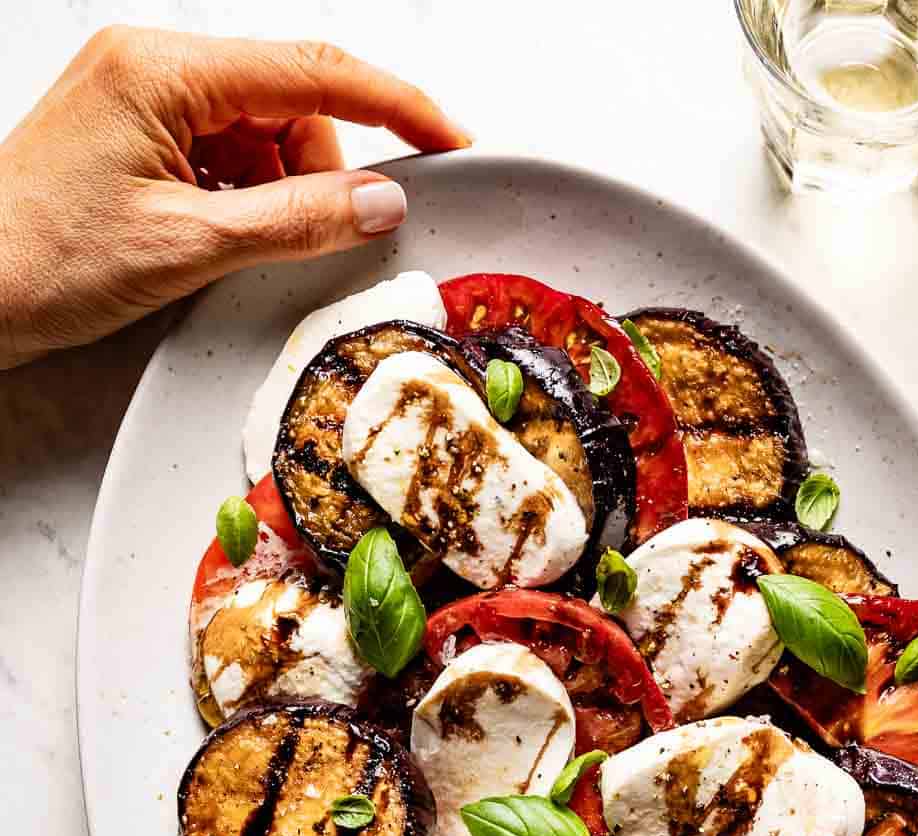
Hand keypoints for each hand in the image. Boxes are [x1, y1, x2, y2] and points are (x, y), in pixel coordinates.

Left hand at [0, 27, 468, 369]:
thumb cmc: (42, 262)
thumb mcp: (188, 247)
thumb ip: (296, 221)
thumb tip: (380, 202)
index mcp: (163, 71)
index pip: (312, 70)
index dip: (395, 105)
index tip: (449, 138)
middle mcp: (152, 66)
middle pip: (289, 103)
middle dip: (318, 171)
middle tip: (313, 237)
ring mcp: (140, 97)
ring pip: (260, 134)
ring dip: (276, 193)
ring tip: (231, 248)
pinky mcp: (132, 133)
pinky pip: (221, 155)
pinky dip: (240, 199)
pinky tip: (213, 239)